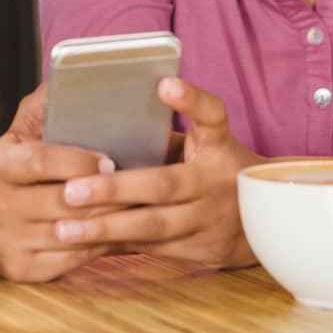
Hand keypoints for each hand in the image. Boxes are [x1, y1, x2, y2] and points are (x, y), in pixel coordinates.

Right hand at [0, 84, 120, 282]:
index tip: (112, 159)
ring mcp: (1, 240)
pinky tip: (114, 234)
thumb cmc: (25, 170)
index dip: (80, 160)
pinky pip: (66, 261)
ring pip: (68, 233)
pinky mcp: (15, 269)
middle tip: (138, 188)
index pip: (42, 160)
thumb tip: (68, 78)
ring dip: (107, 223)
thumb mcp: (27, 134)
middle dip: (104, 195)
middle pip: (60, 201)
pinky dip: (95, 248)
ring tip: (136, 210)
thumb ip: (46, 105)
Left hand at [49, 78, 263, 267]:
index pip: (211, 116)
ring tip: (64, 228)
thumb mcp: (206, 143)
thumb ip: (165, 134)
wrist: (269, 219)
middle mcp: (214, 182)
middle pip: (162, 185)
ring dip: (106, 227)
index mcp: (216, 145)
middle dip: (114, 189)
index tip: (164, 84)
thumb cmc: (216, 167)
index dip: (191, 100)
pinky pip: (151, 249)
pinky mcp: (200, 249)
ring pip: (153, 227)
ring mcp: (208, 219)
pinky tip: (81, 247)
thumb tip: (103, 115)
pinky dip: (116, 246)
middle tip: (70, 191)